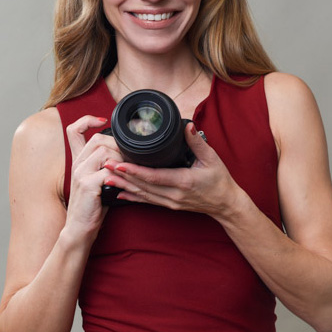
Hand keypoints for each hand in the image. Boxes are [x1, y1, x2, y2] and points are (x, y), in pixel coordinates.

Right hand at [65, 116, 123, 234]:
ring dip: (121, 159)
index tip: (102, 120)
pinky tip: (124, 181)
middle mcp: (77, 164)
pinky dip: (121, 174)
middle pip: (98, 139)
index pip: (73, 130)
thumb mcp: (98, 182)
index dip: (87, 120)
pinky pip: (108, 170)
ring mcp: (80, 173)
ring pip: (104, 152)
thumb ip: (105, 166)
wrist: (79, 230)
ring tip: (129, 171)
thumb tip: (128, 154)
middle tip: (130, 157)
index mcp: (78, 161)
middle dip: (118, 145)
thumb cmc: (92, 207)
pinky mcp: (87, 185)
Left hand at [104, 122, 244, 218]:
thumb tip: (187, 126)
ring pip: (142, 194)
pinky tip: (119, 192)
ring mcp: (170, 202)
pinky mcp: (169, 205)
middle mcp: (173, 194)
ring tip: (106, 178)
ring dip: (123, 186)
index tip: (120, 164)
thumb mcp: (212, 158)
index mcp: (183, 181)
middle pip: (143, 186)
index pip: (154, 176)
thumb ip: (197, 142)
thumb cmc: (220, 180)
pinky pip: (147, 201)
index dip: (135, 171)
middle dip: (123, 176)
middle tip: (105, 166)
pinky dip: (132, 196)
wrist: (226, 204)